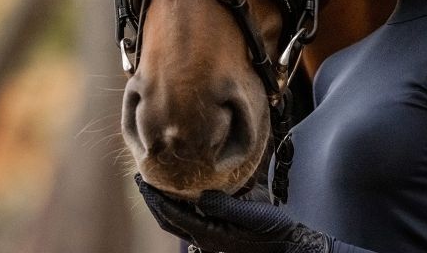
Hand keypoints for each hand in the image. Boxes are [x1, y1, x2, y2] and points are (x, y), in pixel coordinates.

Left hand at [135, 174, 332, 252]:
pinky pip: (190, 219)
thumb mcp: (249, 213)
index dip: (154, 198)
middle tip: (140, 180)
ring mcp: (210, 237)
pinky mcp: (218, 232)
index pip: (171, 215)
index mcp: (207, 233)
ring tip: (157, 183)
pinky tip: (184, 192)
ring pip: (177, 220)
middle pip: (169, 220)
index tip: (142, 181)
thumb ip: (222, 204)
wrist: (285, 245)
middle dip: (153, 201)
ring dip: (164, 202)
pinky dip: (179, 205)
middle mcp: (204, 238)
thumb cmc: (270, 230)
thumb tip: (199, 193)